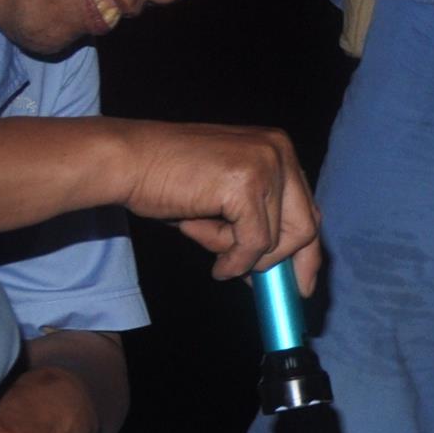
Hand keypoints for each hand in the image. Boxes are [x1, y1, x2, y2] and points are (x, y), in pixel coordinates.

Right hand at [113, 121, 321, 292]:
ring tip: (201, 233)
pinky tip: (207, 249)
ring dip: (238, 253)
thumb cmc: (167, 180)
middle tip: (252, 283)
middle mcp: (279, 150)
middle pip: (306, 225)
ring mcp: (266, 165)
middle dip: (282, 263)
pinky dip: (232, 259)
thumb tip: (276, 268)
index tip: (301, 285)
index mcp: (277, 148)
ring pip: (277, 240)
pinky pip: (254, 244)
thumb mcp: (224, 196)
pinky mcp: (246, 185)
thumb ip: (256, 220)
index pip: (307, 208)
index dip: (306, 252)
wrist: (126, 161)